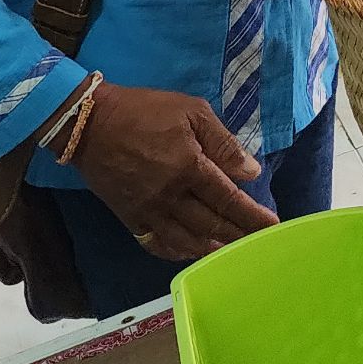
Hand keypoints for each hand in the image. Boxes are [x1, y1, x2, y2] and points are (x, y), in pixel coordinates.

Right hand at [67, 82, 276, 261]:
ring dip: (211, 248)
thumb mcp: (192, 111)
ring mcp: (148, 211)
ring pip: (186, 240)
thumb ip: (222, 142)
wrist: (89, 124)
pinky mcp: (129, 218)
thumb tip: (250, 171)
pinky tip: (191, 251)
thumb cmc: (146, 111)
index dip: (251, 215)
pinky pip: (157, 244)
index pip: (228, 198)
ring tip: (232, 252)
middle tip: (259, 244)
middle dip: (238, 235)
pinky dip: (177, 252)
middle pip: (211, 224)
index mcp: (189, 167)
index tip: (272, 225)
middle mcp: (171, 196)